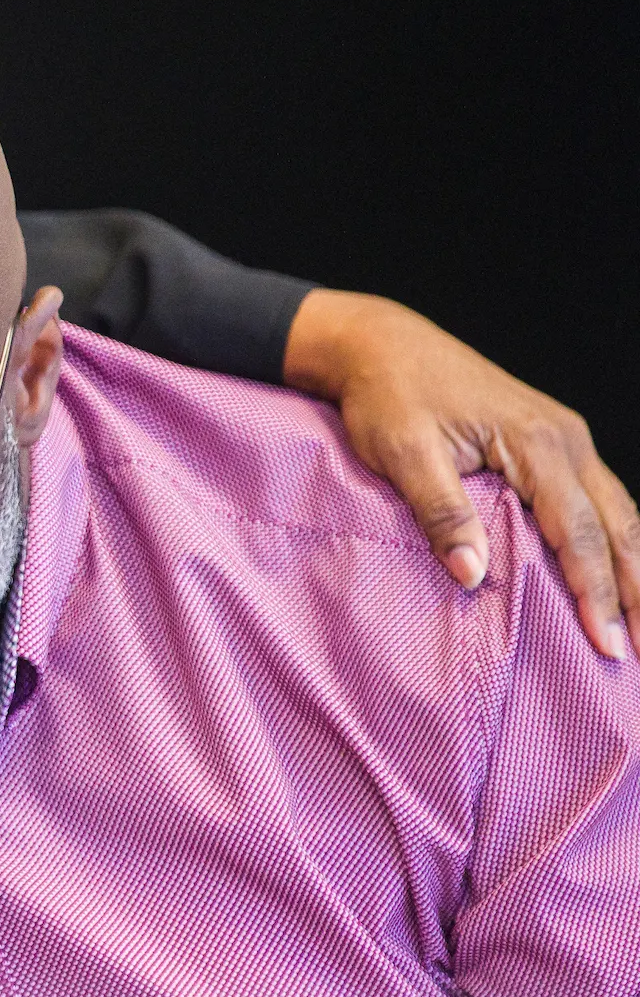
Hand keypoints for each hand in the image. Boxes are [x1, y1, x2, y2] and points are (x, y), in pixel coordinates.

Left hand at [284, 288, 638, 659]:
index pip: (577, 532)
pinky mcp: (551, 440)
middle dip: (633, 591)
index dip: (594, 592)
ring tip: (637, 623)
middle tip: (637, 652)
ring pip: (616, 511)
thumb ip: (440, 510)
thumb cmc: (387, 395)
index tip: (607, 644)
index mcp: (535, 442)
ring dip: (631, 567)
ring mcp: (564, 437)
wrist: (381, 344)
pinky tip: (613, 573)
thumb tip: (472, 574)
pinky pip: (595, 497)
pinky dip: (611, 539)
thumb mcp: (402, 452)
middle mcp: (565, 438)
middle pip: (616, 525)